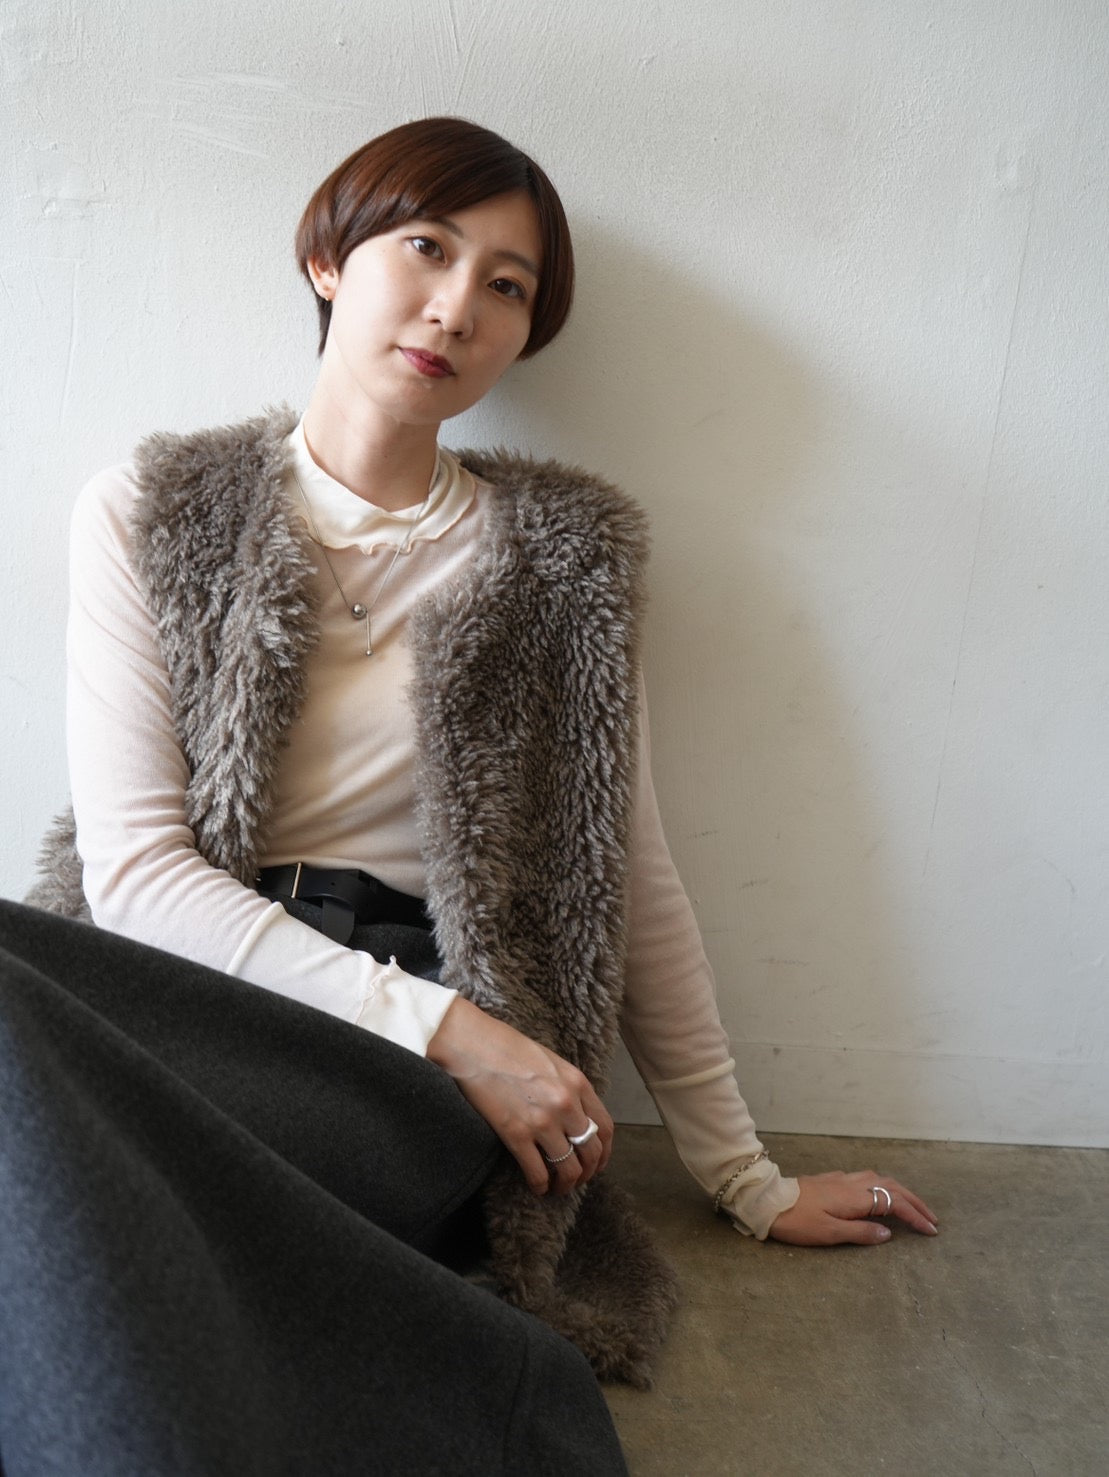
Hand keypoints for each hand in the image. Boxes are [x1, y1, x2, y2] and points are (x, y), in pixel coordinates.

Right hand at [427, 996, 612, 1196]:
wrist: (472, 1044)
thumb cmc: (508, 1048)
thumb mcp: (551, 1062)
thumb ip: (569, 1088)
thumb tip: (577, 1116)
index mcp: (577, 1083)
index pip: (605, 1128)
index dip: (604, 1153)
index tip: (597, 1164)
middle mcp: (566, 1104)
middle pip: (590, 1153)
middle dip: (587, 1173)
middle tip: (578, 1180)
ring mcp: (542, 1121)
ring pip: (568, 1168)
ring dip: (566, 1184)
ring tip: (558, 1188)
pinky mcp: (516, 1134)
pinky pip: (537, 1172)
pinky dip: (540, 1186)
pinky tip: (537, 1188)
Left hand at [768, 1170, 938, 1245]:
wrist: (768, 1200)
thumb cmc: (797, 1221)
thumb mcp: (829, 1233)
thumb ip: (861, 1233)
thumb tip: (888, 1233)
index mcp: (855, 1196)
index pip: (895, 1204)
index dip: (915, 1216)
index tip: (931, 1230)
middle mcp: (852, 1183)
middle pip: (892, 1187)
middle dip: (915, 1202)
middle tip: (932, 1218)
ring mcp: (842, 1178)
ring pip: (880, 1180)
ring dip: (900, 1192)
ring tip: (913, 1206)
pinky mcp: (832, 1179)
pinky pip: (867, 1179)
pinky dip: (883, 1187)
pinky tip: (880, 1195)